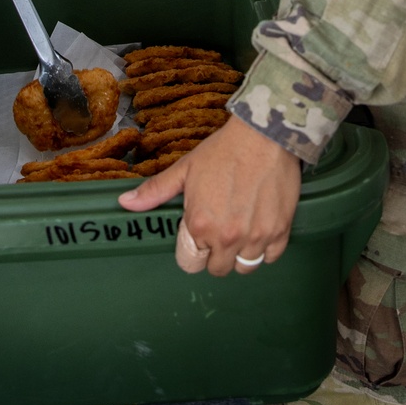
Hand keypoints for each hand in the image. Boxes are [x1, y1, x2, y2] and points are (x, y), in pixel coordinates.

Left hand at [118, 115, 300, 276]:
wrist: (264, 135)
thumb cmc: (224, 150)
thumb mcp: (185, 168)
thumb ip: (156, 191)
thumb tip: (125, 203)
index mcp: (199, 225)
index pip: (190, 262)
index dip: (192, 251)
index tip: (198, 238)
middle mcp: (227, 238)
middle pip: (219, 269)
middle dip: (217, 255)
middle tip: (220, 232)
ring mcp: (256, 236)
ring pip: (245, 267)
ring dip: (241, 253)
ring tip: (240, 230)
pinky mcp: (280, 231)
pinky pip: (271, 257)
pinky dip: (265, 248)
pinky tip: (259, 228)